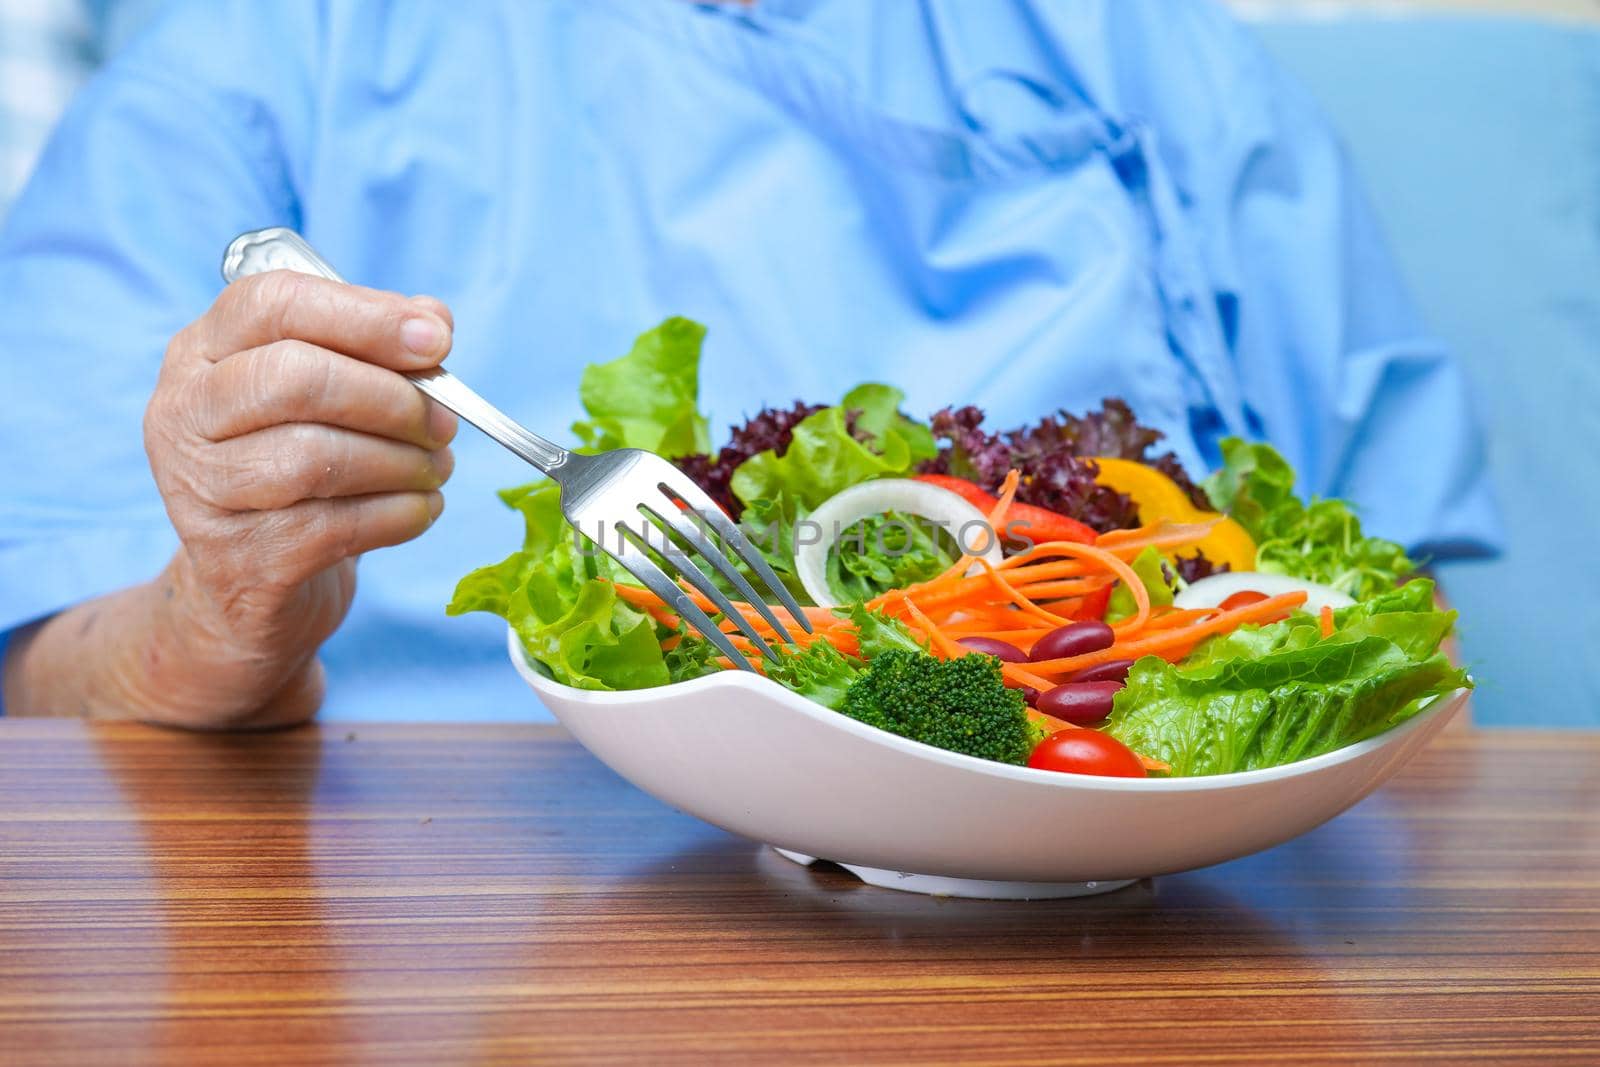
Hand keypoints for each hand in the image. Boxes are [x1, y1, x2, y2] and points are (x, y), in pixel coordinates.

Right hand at [134, 270, 457, 725]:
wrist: (249, 588)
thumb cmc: (297, 469)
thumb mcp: (327, 398)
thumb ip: (375, 348)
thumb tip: (433, 319)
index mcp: (201, 352)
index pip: (274, 303)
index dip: (366, 316)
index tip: (438, 340)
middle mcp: (183, 413)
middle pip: (297, 379)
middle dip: (393, 399)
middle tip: (445, 423)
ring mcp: (200, 490)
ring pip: (316, 458)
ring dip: (402, 462)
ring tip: (435, 469)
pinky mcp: (238, 559)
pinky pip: (337, 526)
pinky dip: (400, 515)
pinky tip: (422, 508)